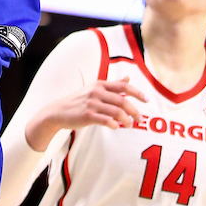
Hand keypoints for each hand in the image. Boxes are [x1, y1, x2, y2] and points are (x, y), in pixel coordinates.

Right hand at [26, 77, 147, 151]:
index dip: (137, 93)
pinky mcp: (87, 115)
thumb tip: (128, 78)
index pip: (123, 87)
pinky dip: (114, 124)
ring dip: (126, 119)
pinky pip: (106, 120)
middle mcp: (97, 92)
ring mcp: (92, 104)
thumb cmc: (80, 101)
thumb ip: (113, 85)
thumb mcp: (95, 89)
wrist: (59, 111)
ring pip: (116, 111)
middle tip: (140, 119)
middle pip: (122, 101)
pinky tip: (117, 127)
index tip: (147, 100)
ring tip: (130, 125)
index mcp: (100, 84)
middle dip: (134, 111)